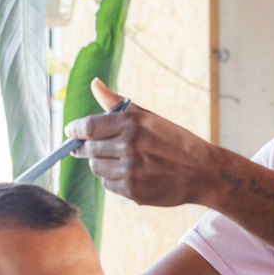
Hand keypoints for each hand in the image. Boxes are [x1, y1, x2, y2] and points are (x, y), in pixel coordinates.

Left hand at [64, 78, 220, 206]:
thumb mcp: (148, 117)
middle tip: (97, 148)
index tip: (71, 132)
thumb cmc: (175, 141)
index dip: (75, 130)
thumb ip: (117, 102)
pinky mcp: (132, 191)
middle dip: (89, 149)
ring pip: (96, 169)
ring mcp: (130, 170)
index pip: (88, 127)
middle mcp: (129, 145)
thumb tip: (94, 83)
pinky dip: (114, 180)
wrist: (202, 172)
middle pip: (89, 149)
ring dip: (102, 165)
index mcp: (132, 123)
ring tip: (120, 161)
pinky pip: (108, 185)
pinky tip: (131, 174)